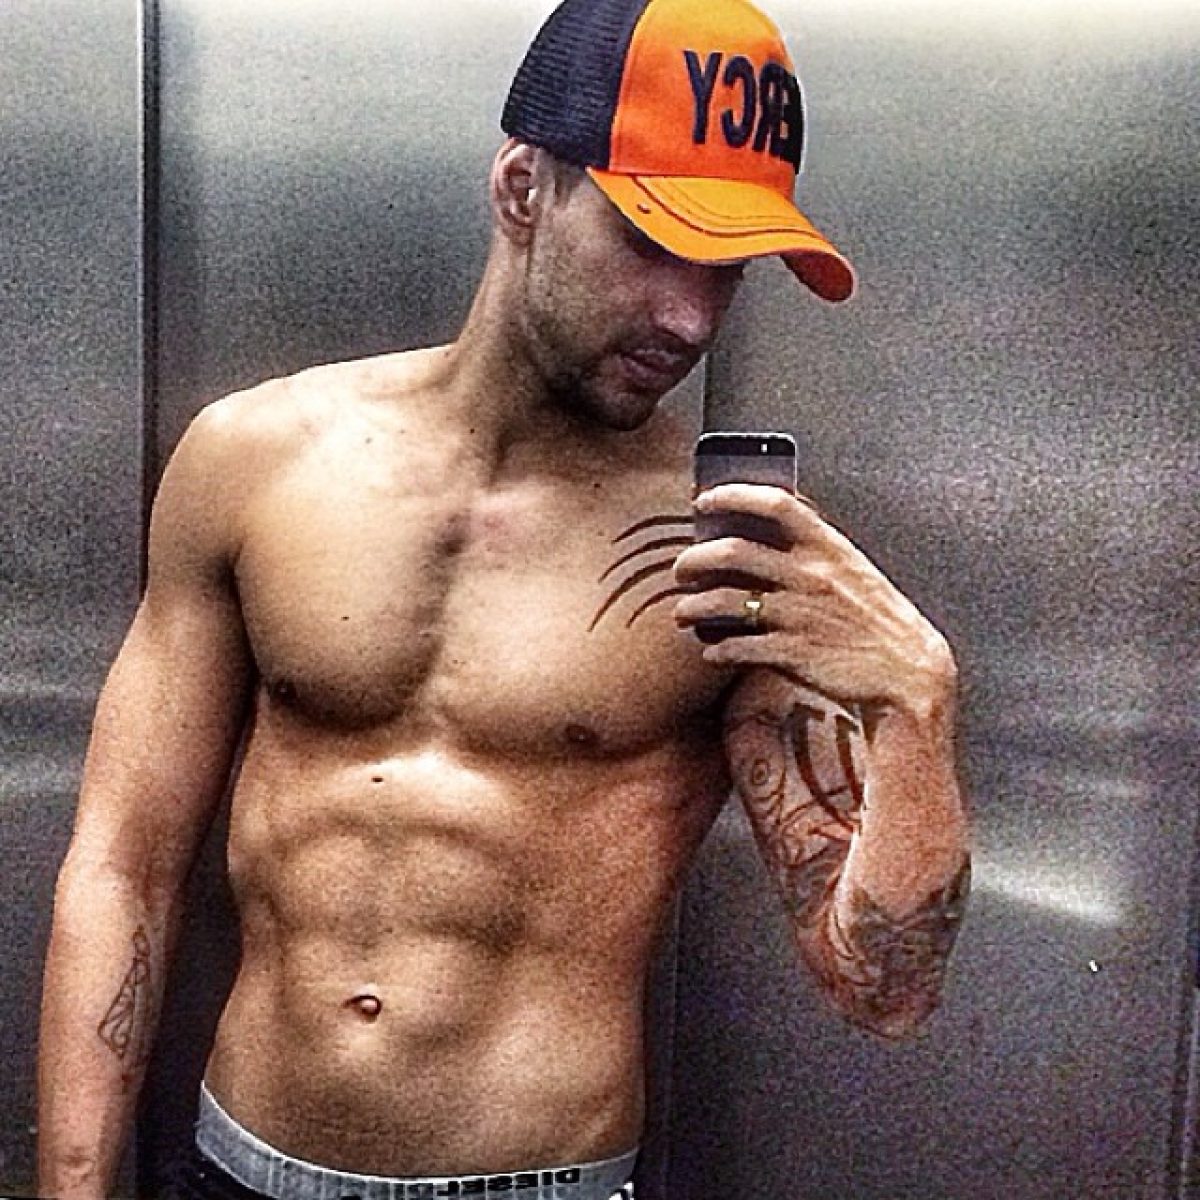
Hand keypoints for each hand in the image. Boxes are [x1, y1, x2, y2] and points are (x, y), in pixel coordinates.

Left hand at [673, 484, 955, 718]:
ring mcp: (800, 615)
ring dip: (692, 606)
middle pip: (733, 551)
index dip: (733, 495)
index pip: (777, 503)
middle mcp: (812, 576)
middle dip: (694, 558)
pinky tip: (711, 653)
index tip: (704, 500)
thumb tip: (764, 532)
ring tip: (683, 612)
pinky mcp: (794, 653)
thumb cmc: (877, 620)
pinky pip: (738, 647)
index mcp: (829, 548)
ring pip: (725, 601)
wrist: (909, 673)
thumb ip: (814, 549)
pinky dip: (717, 650)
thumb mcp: (853, 570)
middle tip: (682, 568)